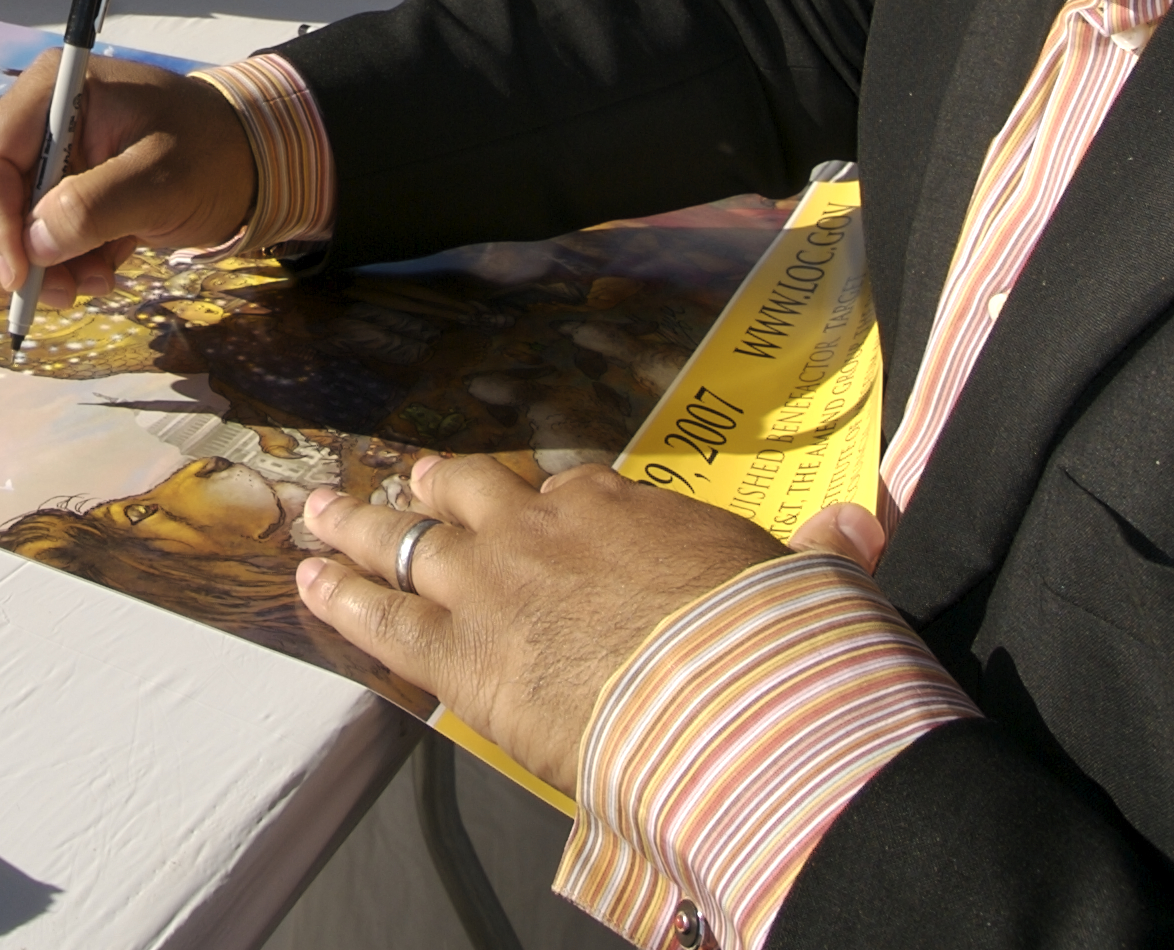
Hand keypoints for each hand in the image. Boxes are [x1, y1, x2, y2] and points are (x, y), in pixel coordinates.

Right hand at [0, 55, 257, 310]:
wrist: (253, 160)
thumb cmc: (211, 154)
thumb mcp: (159, 181)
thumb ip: (93, 208)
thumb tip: (34, 245)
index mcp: (56, 91)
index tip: (18, 275)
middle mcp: (41, 116)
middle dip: (19, 247)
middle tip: (59, 292)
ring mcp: (53, 152)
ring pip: (12, 218)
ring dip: (45, 262)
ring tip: (95, 284)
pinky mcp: (67, 185)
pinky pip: (42, 230)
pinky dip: (65, 260)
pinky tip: (103, 271)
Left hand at [297, 453, 792, 798]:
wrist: (723, 695)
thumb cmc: (769, 639)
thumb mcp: (807, 581)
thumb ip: (824, 548)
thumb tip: (866, 522)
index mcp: (622, 507)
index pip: (572, 487)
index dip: (547, 494)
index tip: (536, 494)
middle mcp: (543, 530)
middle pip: (474, 491)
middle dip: (437, 486)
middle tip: (405, 479)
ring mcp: (491, 585)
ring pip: (408, 539)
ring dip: (360, 524)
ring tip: (322, 510)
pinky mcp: (458, 655)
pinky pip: (382, 616)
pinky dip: (340, 595)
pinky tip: (306, 581)